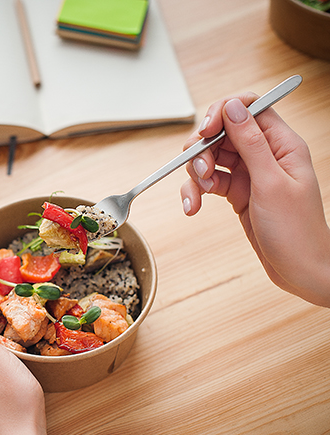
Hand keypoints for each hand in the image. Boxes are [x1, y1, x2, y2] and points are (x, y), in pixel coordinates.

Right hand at [180, 95, 329, 306]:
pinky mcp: (237, 192)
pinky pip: (208, 182)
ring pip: (210, 157)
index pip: (249, 108)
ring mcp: (249, 173)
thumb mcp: (271, 183)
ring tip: (198, 195)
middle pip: (222, 133)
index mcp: (282, 145)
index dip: (222, 113)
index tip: (206, 132)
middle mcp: (265, 154)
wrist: (299, 270)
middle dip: (203, 150)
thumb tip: (232, 107)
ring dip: (196, 174)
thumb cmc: (297, 231)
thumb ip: (250, 143)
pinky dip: (196, 192)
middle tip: (201, 172)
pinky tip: (192, 207)